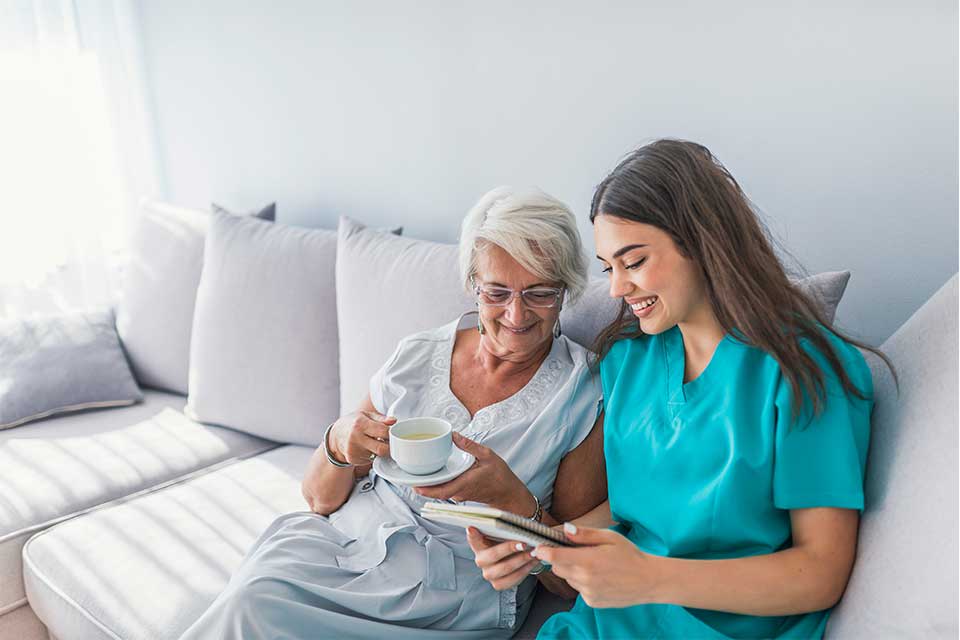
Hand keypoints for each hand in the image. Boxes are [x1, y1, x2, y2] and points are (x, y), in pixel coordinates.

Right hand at [329, 411, 395, 465]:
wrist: (336, 435)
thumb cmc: (353, 423)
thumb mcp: (365, 415)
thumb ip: (381, 418)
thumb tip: (394, 421)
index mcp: (360, 424)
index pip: (383, 431)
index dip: (391, 433)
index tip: (392, 432)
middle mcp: (355, 438)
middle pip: (382, 449)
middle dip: (389, 447)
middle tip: (389, 442)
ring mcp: (354, 451)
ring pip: (377, 455)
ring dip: (380, 450)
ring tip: (374, 442)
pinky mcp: (353, 460)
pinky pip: (370, 460)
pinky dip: (372, 455)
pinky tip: (367, 448)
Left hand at [415, 432, 534, 513]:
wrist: (508, 493)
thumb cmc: (500, 476)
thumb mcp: (487, 455)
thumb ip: (469, 446)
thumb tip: (453, 435)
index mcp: (465, 483)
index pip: (442, 491)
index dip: (426, 489)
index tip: (413, 485)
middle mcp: (460, 492)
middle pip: (436, 493)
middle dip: (421, 486)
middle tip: (408, 476)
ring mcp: (460, 495)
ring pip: (439, 492)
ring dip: (428, 485)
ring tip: (416, 474)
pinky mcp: (461, 494)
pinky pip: (445, 491)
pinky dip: (436, 485)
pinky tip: (432, 475)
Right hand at [466, 526, 540, 590]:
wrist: (517, 555)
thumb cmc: (509, 539)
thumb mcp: (504, 530)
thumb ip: (502, 524)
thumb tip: (506, 519)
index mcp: (478, 544)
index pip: (472, 538)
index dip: (472, 534)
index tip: (472, 528)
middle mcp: (481, 560)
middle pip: (493, 554)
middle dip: (510, 548)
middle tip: (524, 544)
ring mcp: (488, 574)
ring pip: (505, 568)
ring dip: (522, 560)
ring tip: (534, 552)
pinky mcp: (498, 584)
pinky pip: (512, 580)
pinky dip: (525, 570)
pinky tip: (534, 561)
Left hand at [532, 524, 659, 607]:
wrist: (649, 581)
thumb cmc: (630, 555)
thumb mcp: (609, 537)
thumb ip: (584, 534)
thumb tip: (564, 529)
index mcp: (588, 561)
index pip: (554, 557)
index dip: (543, 551)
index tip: (539, 546)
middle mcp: (585, 580)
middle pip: (557, 568)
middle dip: (560, 558)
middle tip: (576, 551)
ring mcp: (588, 593)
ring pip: (568, 578)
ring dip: (573, 570)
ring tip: (593, 564)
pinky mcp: (592, 602)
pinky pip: (578, 589)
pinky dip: (583, 582)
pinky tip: (599, 576)